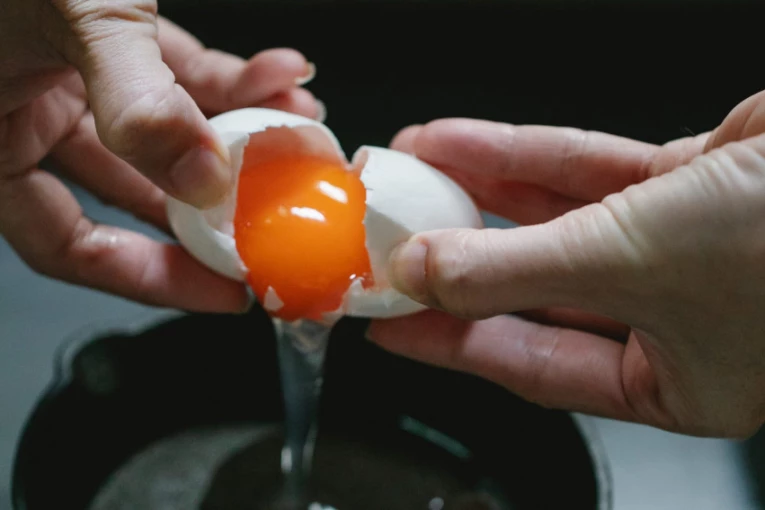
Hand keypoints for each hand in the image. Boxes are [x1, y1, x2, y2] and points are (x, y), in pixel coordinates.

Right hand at [0, 1, 320, 311]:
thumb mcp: (75, 18)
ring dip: (237, 136)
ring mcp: (76, 78)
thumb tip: (202, 178)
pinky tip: (283, 76)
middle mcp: (32, 116)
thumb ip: (137, 103)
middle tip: (276, 224)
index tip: (223, 289)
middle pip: (134, 199)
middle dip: (212, 209)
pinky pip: (181, 75)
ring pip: (170, 135)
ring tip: (298, 135)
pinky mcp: (115, 41)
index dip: (147, 277)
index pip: (68, 247)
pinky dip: (231, 79)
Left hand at [368, 89, 764, 437]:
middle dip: (457, 254)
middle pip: (534, 287)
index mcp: (674, 379)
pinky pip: (590, 172)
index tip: (392, 323)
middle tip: (391, 241)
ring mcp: (681, 246)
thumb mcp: (628, 263)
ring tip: (415, 173)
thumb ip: (516, 270)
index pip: (530, 364)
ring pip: (555, 222)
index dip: (451, 339)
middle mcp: (676, 317)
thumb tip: (426, 273)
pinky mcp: (690, 183)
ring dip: (481, 193)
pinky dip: (527, 159)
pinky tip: (467, 143)